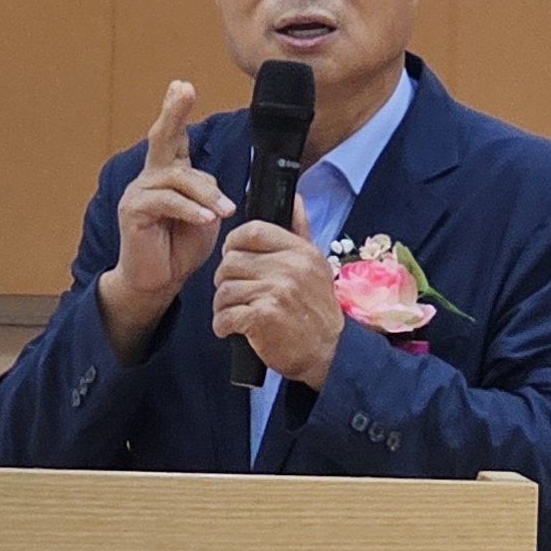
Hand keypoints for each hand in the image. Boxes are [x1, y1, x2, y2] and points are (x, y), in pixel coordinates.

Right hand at [96, 81, 233, 358]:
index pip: (174, 138)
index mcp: (169, 174)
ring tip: (221, 212)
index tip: (182, 85)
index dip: (177, 112)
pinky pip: (165, 202)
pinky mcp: (133, 211)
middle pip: (162, 138)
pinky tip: (204, 219)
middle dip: (174, 112)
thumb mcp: (205, 217)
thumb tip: (220, 190)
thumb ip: (210, 196)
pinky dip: (188, 209)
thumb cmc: (180, 248)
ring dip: (204, 193)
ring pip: (176, 178)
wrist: (157, 280)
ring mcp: (139, 192)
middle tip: (183, 90)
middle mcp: (151, 177)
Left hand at [213, 212, 342, 386]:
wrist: (328, 352)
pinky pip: (225, 314)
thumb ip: (299, 230)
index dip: (233, 243)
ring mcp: (276, 292)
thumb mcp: (315, 265)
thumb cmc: (316, 309)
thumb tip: (294, 198)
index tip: (233, 256)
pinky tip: (231, 329)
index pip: (252, 231)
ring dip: (222, 305)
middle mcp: (289, 268)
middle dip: (225, 279)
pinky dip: (222, 325)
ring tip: (234, 312)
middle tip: (234, 293)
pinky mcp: (263, 317)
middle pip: (231, 261)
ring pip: (224, 289)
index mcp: (300, 251)